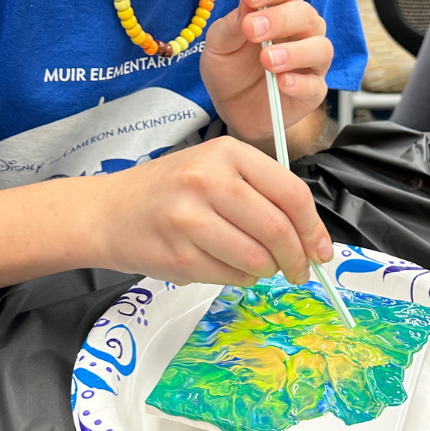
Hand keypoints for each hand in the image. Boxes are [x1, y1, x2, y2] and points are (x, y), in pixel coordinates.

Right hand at [97, 137, 332, 286]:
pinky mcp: (179, 255)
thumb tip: (309, 233)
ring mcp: (190, 219)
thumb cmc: (166, 191)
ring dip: (266, 270)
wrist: (107, 211)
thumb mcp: (213, 167)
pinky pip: (231, 276)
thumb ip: (260, 191)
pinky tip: (224, 264)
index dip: (314, 228)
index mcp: (226, 152)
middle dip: (296, 258)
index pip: (291, 193)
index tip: (322, 250)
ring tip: (256, 265)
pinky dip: (239, 278)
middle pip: (277, 229)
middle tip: (298, 270)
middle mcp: (208, 180)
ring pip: (257, 258)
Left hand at [200, 0, 332, 145]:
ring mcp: (310, 62)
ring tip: (268, 60)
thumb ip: (231, 24)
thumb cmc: (230, 67)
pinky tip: (281, 83)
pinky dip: (300, 83)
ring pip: (321, 47)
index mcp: (278, 9)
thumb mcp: (218, 45)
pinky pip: (316, 85)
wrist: (232, 108)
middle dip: (279, 19)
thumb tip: (247, 2)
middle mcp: (301, 31)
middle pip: (305, 14)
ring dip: (295, 52)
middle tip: (253, 30)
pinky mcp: (312, 91)